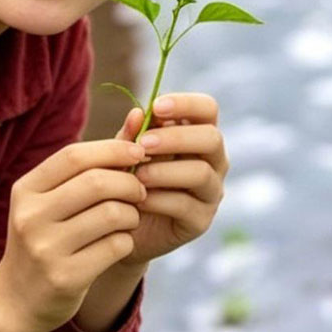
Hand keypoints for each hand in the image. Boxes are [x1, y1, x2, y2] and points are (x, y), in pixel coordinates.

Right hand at [0, 138, 148, 331]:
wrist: (16, 300)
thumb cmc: (45, 238)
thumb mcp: (53, 200)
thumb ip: (90, 165)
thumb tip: (139, 117)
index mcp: (26, 190)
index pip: (74, 156)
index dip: (112, 149)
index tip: (139, 152)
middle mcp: (30, 217)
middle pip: (96, 183)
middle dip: (129, 182)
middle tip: (140, 191)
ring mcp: (45, 249)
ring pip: (111, 214)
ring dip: (131, 214)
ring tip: (129, 218)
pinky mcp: (65, 278)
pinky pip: (115, 246)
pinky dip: (126, 240)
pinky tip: (119, 243)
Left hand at [119, 92, 227, 263]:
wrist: (118, 227)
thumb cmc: (125, 179)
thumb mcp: (124, 153)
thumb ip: (131, 135)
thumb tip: (137, 113)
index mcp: (197, 135)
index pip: (208, 109)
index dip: (186, 104)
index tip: (156, 107)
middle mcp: (213, 161)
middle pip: (211, 139)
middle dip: (176, 138)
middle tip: (143, 144)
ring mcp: (210, 192)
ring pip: (201, 173)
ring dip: (165, 171)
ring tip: (137, 175)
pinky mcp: (200, 221)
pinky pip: (185, 205)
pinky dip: (159, 200)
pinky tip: (137, 199)